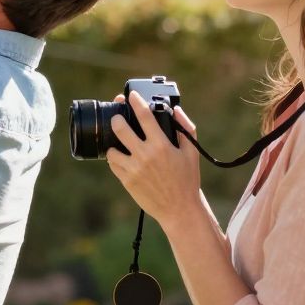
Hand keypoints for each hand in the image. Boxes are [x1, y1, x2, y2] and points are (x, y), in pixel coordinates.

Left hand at [104, 92, 202, 231]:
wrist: (179, 209)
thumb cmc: (187, 180)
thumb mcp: (192, 152)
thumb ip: (186, 128)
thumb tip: (175, 110)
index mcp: (162, 145)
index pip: (144, 116)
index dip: (135, 101)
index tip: (130, 95)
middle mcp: (145, 155)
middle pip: (119, 128)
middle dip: (116, 119)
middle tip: (118, 118)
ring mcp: (133, 169)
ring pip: (112, 148)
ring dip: (114, 143)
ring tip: (120, 143)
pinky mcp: (126, 180)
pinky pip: (113, 164)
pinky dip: (115, 159)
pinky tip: (122, 157)